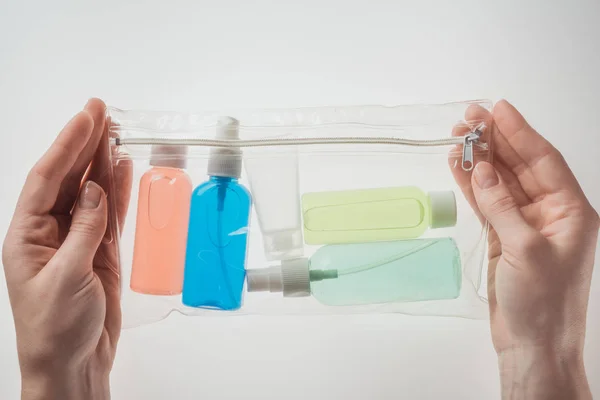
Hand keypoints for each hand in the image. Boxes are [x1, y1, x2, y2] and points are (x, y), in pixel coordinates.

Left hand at [2, 99, 131, 399]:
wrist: (73, 363)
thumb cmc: (55, 329)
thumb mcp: (67, 277)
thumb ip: (83, 230)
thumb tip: (94, 190)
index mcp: (28, 235)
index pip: (47, 178)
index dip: (67, 144)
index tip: (87, 117)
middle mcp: (50, 231)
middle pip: (68, 177)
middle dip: (84, 143)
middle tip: (102, 111)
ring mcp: (78, 240)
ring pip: (91, 191)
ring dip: (103, 162)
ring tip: (116, 132)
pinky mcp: (100, 252)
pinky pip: (109, 213)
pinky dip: (118, 190)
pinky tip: (124, 169)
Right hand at [453, 100, 597, 398]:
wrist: (532, 344)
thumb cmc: (543, 304)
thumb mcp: (526, 250)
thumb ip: (502, 205)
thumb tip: (480, 169)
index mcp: (571, 211)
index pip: (544, 160)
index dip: (520, 132)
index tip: (499, 109)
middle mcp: (549, 212)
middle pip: (519, 165)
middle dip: (495, 140)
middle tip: (470, 116)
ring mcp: (523, 223)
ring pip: (499, 181)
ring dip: (478, 158)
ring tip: (457, 135)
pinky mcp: (503, 235)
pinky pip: (486, 201)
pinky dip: (470, 184)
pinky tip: (457, 165)